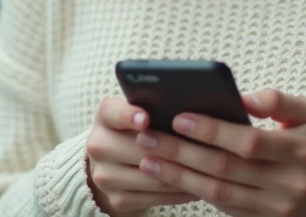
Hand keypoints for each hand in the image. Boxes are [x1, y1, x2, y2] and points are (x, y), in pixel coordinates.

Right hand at [86, 97, 200, 214]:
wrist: (113, 162)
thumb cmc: (135, 129)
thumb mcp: (137, 111)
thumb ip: (153, 106)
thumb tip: (187, 109)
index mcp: (104, 116)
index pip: (115, 112)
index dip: (130, 116)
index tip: (146, 119)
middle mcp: (98, 145)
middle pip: (139, 148)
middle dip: (174, 148)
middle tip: (204, 146)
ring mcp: (105, 176)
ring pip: (152, 176)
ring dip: (183, 173)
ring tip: (207, 168)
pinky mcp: (116, 199)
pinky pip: (155, 198)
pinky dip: (178, 192)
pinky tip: (196, 185)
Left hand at [134, 88, 305, 216]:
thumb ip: (279, 100)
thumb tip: (244, 97)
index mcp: (300, 151)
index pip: (248, 142)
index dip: (212, 131)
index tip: (179, 116)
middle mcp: (288, 183)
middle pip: (225, 169)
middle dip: (182, 152)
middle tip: (148, 137)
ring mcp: (276, 208)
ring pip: (219, 193)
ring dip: (179, 176)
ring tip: (148, 159)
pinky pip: (224, 208)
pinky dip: (194, 192)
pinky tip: (171, 177)